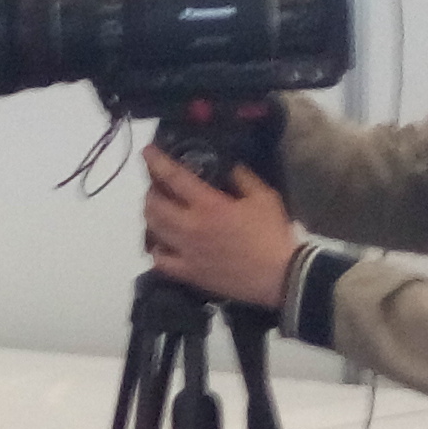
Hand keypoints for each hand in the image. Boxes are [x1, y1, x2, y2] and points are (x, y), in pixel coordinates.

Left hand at [141, 146, 299, 313]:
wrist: (280, 275)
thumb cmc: (272, 234)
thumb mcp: (264, 197)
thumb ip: (243, 178)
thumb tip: (229, 168)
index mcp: (209, 206)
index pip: (174, 178)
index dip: (157, 162)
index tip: (147, 152)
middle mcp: (191, 227)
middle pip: (154, 205)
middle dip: (151, 191)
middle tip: (157, 187)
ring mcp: (187, 252)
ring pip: (153, 231)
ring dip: (151, 216)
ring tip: (157, 211)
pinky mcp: (189, 273)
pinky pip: (160, 262)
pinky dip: (157, 250)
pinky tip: (163, 244)